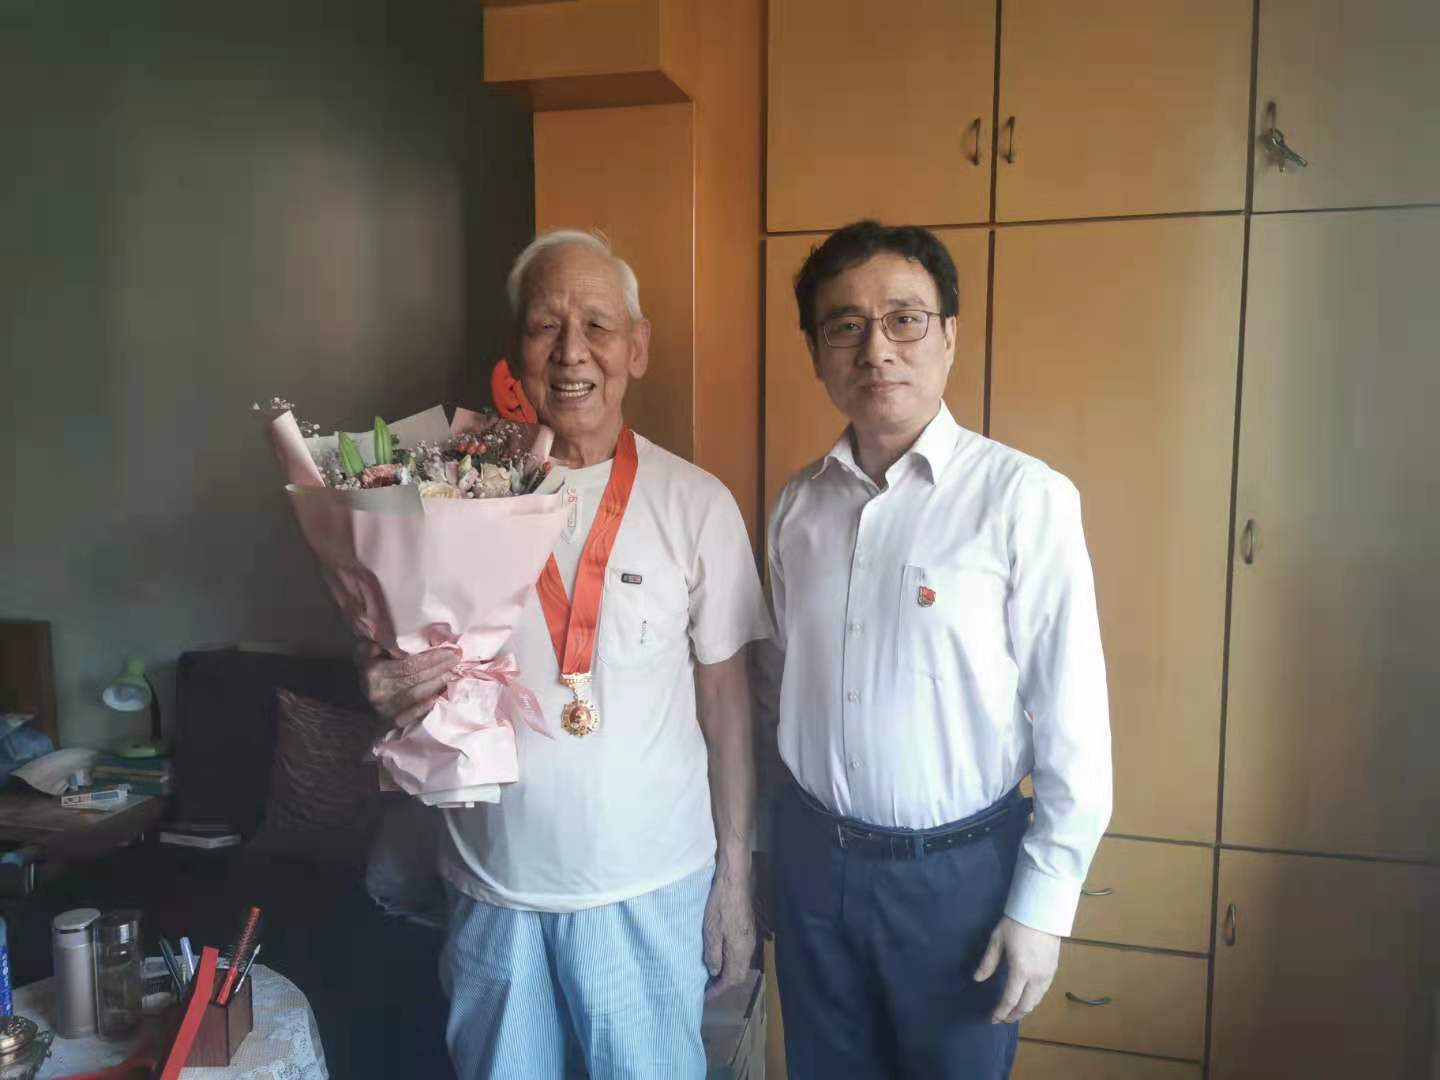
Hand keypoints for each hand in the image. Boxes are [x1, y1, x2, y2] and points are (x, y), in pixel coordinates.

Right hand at [354, 639, 460, 728]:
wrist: (353, 698)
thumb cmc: (368, 666)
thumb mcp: (368, 649)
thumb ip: (383, 640)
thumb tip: (404, 629)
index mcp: (374, 670)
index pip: (408, 664)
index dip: (431, 658)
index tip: (450, 650)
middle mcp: (378, 689)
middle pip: (415, 679)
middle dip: (439, 668)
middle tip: (457, 658)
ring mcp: (383, 707)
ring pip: (416, 695)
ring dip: (436, 684)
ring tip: (451, 673)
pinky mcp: (388, 721)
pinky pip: (410, 716)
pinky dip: (424, 707)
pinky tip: (438, 698)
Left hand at [702, 868, 755, 999]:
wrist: (734, 880)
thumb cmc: (720, 905)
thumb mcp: (711, 932)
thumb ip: (713, 955)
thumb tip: (715, 972)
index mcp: (740, 951)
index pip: (732, 979)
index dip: (719, 990)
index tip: (705, 996)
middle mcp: (749, 947)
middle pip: (740, 974)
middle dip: (725, 984)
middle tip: (708, 987)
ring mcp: (749, 937)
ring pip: (741, 964)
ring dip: (728, 972)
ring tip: (712, 974)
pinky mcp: (747, 928)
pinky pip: (741, 953)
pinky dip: (731, 961)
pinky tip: (719, 956)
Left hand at [973, 915, 1059, 1023]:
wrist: (1043, 912)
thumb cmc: (1016, 924)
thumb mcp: (997, 940)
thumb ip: (988, 962)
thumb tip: (977, 979)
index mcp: (1020, 971)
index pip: (1010, 1000)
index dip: (1001, 1012)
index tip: (993, 1019)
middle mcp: (1036, 978)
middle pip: (1026, 1005)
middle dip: (1013, 1015)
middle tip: (1002, 1019)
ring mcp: (1047, 975)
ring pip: (1037, 1000)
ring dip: (1024, 1009)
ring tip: (1013, 1012)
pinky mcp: (1054, 970)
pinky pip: (1043, 992)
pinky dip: (1033, 1000)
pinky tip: (1026, 999)